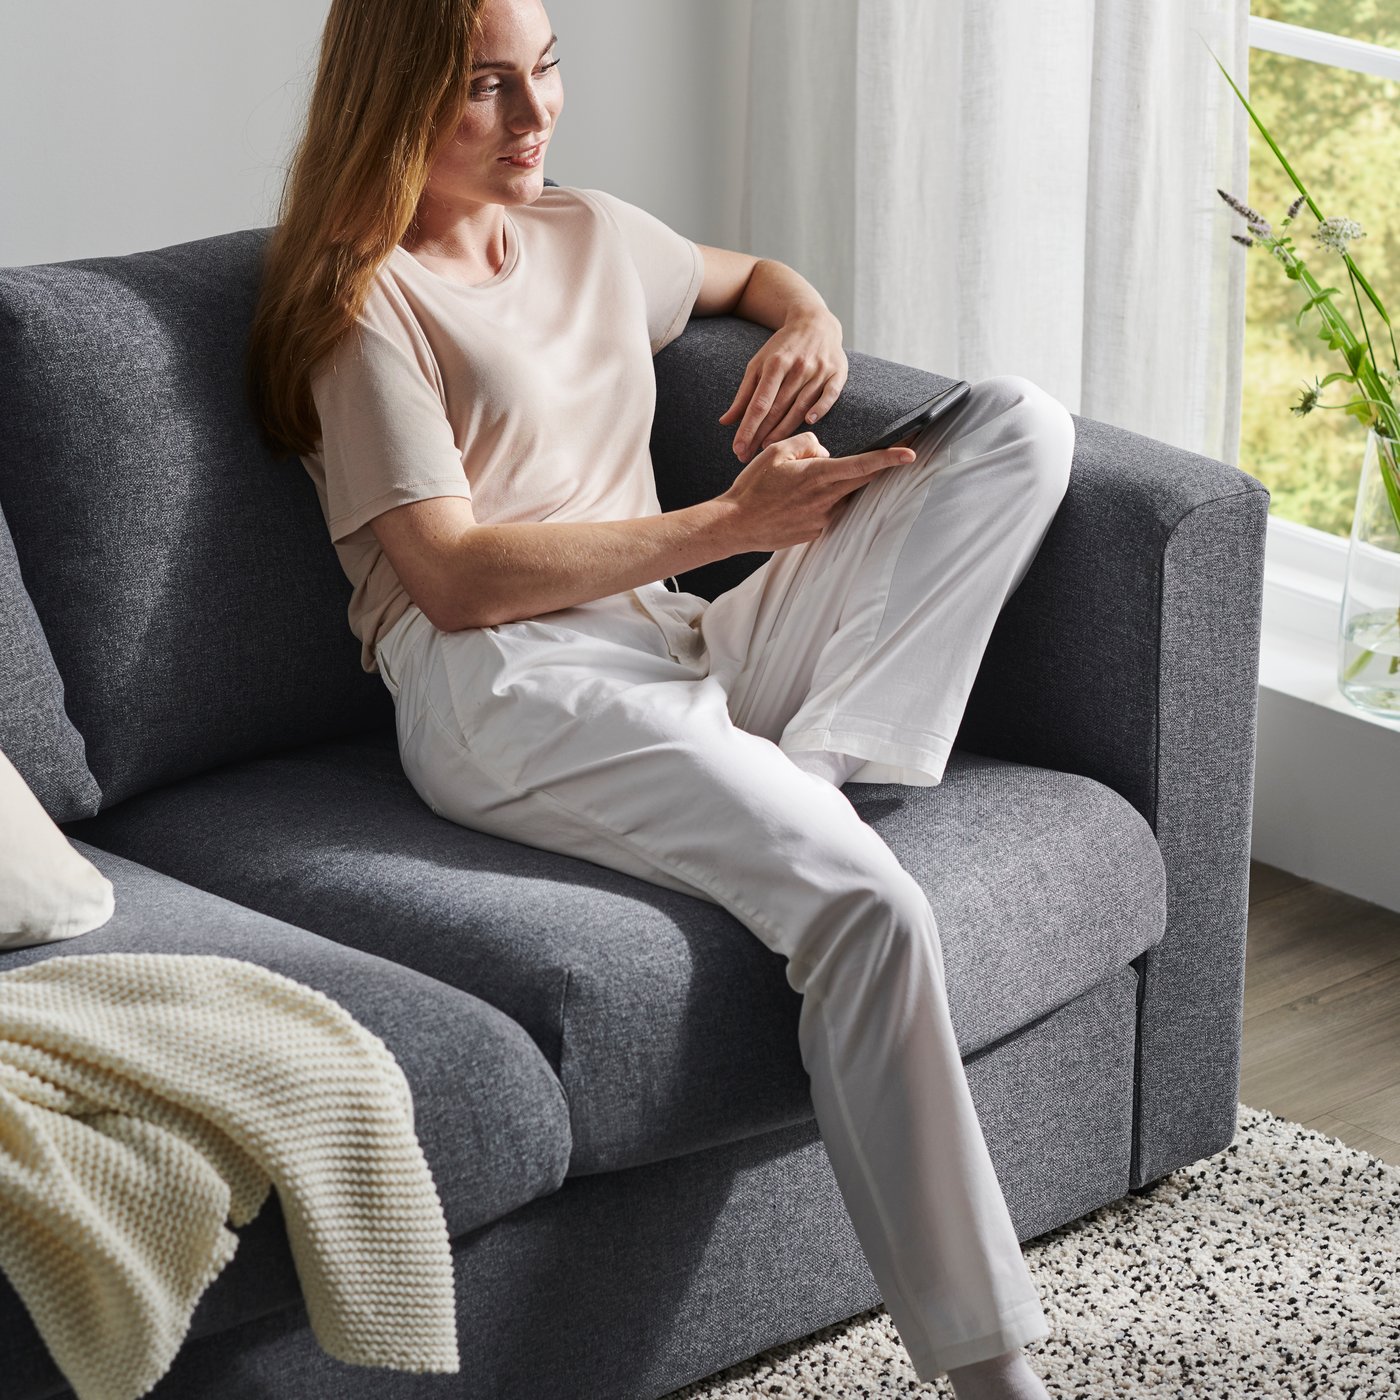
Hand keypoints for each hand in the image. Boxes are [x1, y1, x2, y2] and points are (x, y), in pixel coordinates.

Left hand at [718, 311, 847, 461]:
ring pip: (800, 406)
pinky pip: (829, 395)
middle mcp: (797, 367)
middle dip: (762, 434)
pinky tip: (809, 422)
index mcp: (775, 364)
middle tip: (748, 457)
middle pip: (778, 408)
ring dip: (785, 430)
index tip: (738, 448)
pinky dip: (821, 408)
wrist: (814, 322)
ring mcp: (818, 370)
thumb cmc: (782, 348)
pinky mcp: (837, 372)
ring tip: (769, 448)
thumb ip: (744, 394)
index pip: (759, 403)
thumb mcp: (758, 364)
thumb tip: (725, 422)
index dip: (748, 427)